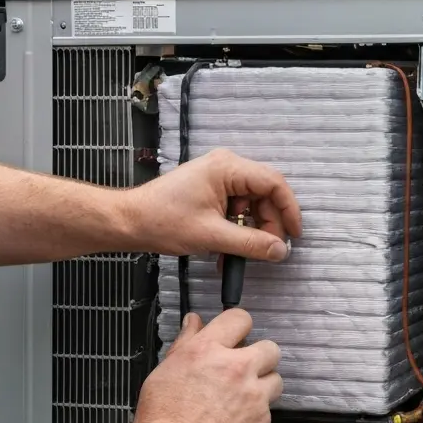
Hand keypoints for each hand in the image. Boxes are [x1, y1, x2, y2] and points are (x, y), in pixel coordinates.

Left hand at [122, 148, 302, 261]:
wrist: (128, 222)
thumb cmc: (164, 222)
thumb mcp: (212, 236)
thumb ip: (251, 243)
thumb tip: (281, 251)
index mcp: (228, 167)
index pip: (273, 183)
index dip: (289, 209)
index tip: (294, 236)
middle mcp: (226, 166)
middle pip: (264, 194)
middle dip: (268, 225)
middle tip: (268, 251)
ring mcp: (218, 177)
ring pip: (251, 204)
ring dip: (251, 231)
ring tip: (244, 255)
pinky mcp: (211, 190)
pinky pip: (236, 208)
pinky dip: (237, 230)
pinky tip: (229, 251)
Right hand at [129, 309, 282, 422]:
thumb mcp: (163, 374)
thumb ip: (185, 344)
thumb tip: (194, 323)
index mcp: (206, 351)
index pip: (239, 318)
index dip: (238, 326)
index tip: (236, 335)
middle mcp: (235, 368)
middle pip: (269, 348)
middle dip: (258, 357)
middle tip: (243, 370)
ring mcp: (253, 395)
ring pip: (275, 378)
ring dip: (263, 385)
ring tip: (242, 399)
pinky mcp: (262, 420)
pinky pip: (269, 408)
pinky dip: (257, 413)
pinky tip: (237, 422)